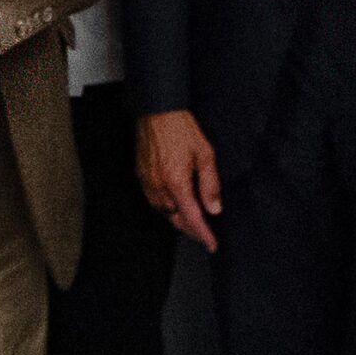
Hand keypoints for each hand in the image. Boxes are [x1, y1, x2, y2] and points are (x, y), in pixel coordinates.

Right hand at [136, 110, 221, 250]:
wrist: (157, 110)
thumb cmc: (181, 128)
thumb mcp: (205, 154)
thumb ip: (210, 184)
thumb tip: (214, 208)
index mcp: (177, 183)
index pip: (192, 218)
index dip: (203, 234)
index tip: (211, 245)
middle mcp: (159, 187)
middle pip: (176, 219)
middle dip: (191, 230)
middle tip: (205, 234)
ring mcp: (147, 182)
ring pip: (164, 211)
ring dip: (178, 218)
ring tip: (192, 219)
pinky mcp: (141, 175)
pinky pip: (154, 200)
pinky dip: (166, 206)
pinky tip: (174, 203)